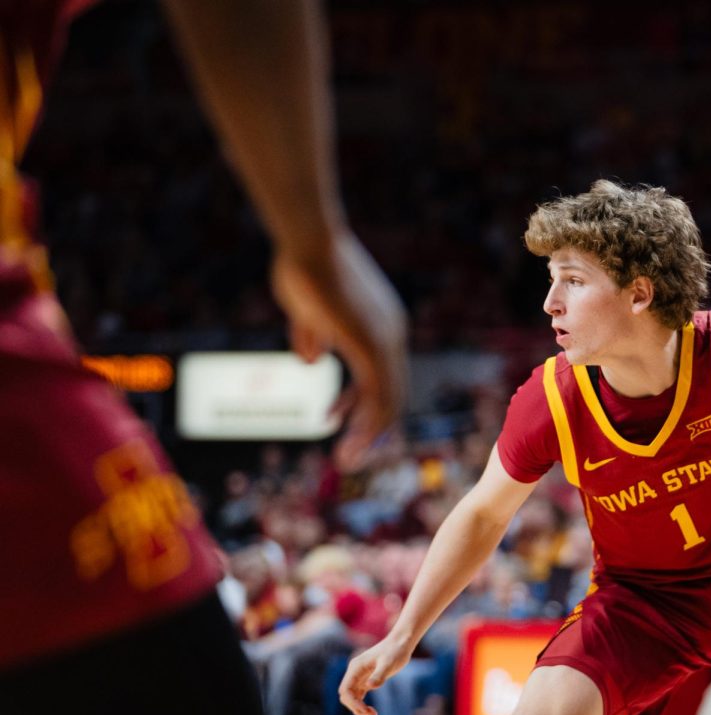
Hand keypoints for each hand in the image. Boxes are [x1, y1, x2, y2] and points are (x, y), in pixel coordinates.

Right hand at [272, 231, 407, 469]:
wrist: (307, 241)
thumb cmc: (301, 266)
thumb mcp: (306, 310)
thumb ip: (312, 335)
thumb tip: (311, 361)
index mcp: (381, 326)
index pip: (380, 376)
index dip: (358, 402)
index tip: (333, 419)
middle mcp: (391, 334)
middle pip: (390, 393)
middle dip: (368, 427)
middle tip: (347, 453)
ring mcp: (386, 339)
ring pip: (387, 400)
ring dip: (367, 434)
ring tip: (346, 459)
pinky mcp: (374, 344)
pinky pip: (378, 394)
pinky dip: (366, 423)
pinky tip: (348, 441)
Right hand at [337, 635, 413, 714]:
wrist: (401, 643)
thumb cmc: (395, 651)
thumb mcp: (389, 663)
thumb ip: (379, 674)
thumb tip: (369, 686)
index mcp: (356, 667)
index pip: (345, 689)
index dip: (352, 702)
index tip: (364, 710)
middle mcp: (355, 672)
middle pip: (346, 695)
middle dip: (355, 707)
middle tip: (371, 714)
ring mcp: (360, 676)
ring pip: (352, 696)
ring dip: (359, 707)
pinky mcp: (367, 679)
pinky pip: (359, 695)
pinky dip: (361, 704)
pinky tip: (367, 713)